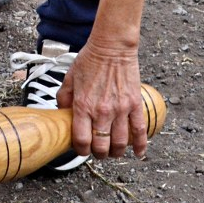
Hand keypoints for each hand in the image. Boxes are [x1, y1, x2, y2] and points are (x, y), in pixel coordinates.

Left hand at [56, 0, 149, 159]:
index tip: (81, 150)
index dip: (80, 150)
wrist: (111, 48)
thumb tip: (63, 114)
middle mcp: (102, 111)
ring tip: (112, 153)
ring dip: (116, 152)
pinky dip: (140, 145)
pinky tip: (138, 153)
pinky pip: (139, 130)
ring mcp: (120, 109)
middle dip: (98, 154)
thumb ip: (64, 99)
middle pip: (101, 145)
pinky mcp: (135, 105)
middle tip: (97, 152)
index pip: (81, 140)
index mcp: (83, 106)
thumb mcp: (68, 80)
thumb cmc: (89, 61)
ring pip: (120, 142)